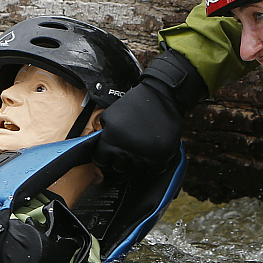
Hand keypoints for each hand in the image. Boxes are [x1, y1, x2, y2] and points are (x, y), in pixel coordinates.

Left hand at [93, 50, 205, 178]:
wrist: (161, 93)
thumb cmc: (136, 103)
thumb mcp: (110, 115)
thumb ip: (104, 133)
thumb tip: (100, 151)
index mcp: (111, 138)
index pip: (101, 161)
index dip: (105, 159)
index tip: (110, 157)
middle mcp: (126, 148)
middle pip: (119, 168)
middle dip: (122, 161)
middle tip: (128, 151)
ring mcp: (144, 153)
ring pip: (137, 169)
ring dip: (139, 162)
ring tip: (142, 148)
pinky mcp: (161, 154)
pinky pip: (156, 169)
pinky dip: (155, 164)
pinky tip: (153, 153)